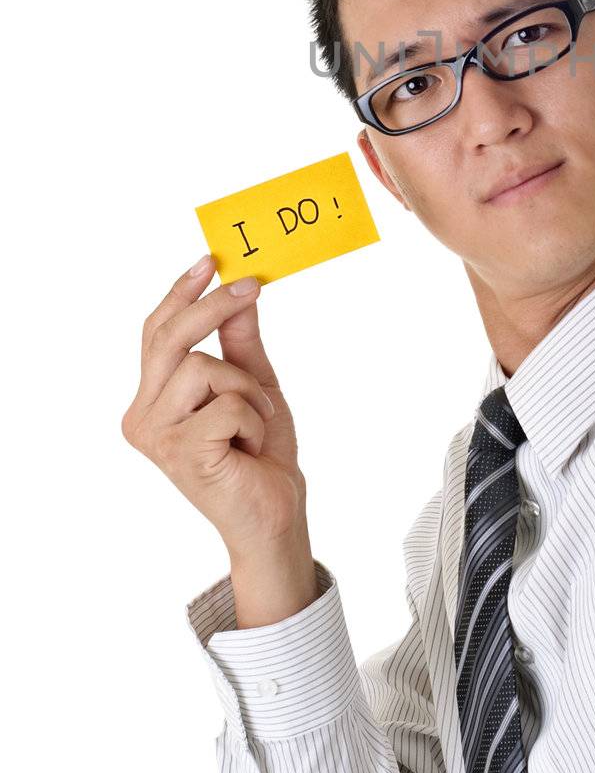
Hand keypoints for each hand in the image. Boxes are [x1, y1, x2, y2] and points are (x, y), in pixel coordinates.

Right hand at [122, 258, 306, 563]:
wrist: (274, 512)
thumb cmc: (259, 451)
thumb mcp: (253, 382)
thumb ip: (240, 341)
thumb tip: (240, 292)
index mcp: (151, 399)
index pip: (155, 334)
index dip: (180, 294)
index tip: (209, 260)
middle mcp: (142, 416)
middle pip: (170, 340)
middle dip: (212, 307)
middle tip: (251, 285)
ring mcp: (157, 437)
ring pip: (204, 367)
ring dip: (247, 387)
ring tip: (255, 420)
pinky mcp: (182, 452)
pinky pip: (228, 402)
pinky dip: (254, 417)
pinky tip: (251, 446)